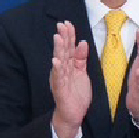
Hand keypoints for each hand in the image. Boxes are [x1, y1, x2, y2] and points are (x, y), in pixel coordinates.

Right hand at [48, 20, 90, 137]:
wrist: (73, 114)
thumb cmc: (76, 94)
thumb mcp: (82, 73)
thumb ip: (81, 58)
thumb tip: (82, 42)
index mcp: (68, 66)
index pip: (68, 48)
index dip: (69, 36)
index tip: (68, 23)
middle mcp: (62, 70)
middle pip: (63, 51)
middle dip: (63, 38)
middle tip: (62, 24)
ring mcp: (60, 80)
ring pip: (59, 62)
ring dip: (58, 50)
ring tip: (58, 38)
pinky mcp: (60, 90)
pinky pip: (58, 79)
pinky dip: (57, 70)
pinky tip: (55, 61)